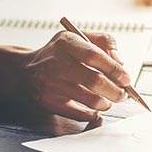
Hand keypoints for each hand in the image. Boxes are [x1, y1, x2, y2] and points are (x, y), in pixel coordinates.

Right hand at [0, 31, 129, 121]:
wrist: (25, 71)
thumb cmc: (58, 54)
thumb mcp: (76, 37)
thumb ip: (103, 42)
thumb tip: (120, 61)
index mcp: (66, 43)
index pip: (95, 56)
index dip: (114, 69)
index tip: (126, 78)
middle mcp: (56, 63)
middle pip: (95, 81)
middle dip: (116, 91)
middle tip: (122, 94)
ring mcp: (52, 84)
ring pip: (90, 100)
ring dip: (106, 103)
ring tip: (108, 101)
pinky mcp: (49, 102)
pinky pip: (79, 114)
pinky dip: (92, 114)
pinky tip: (94, 109)